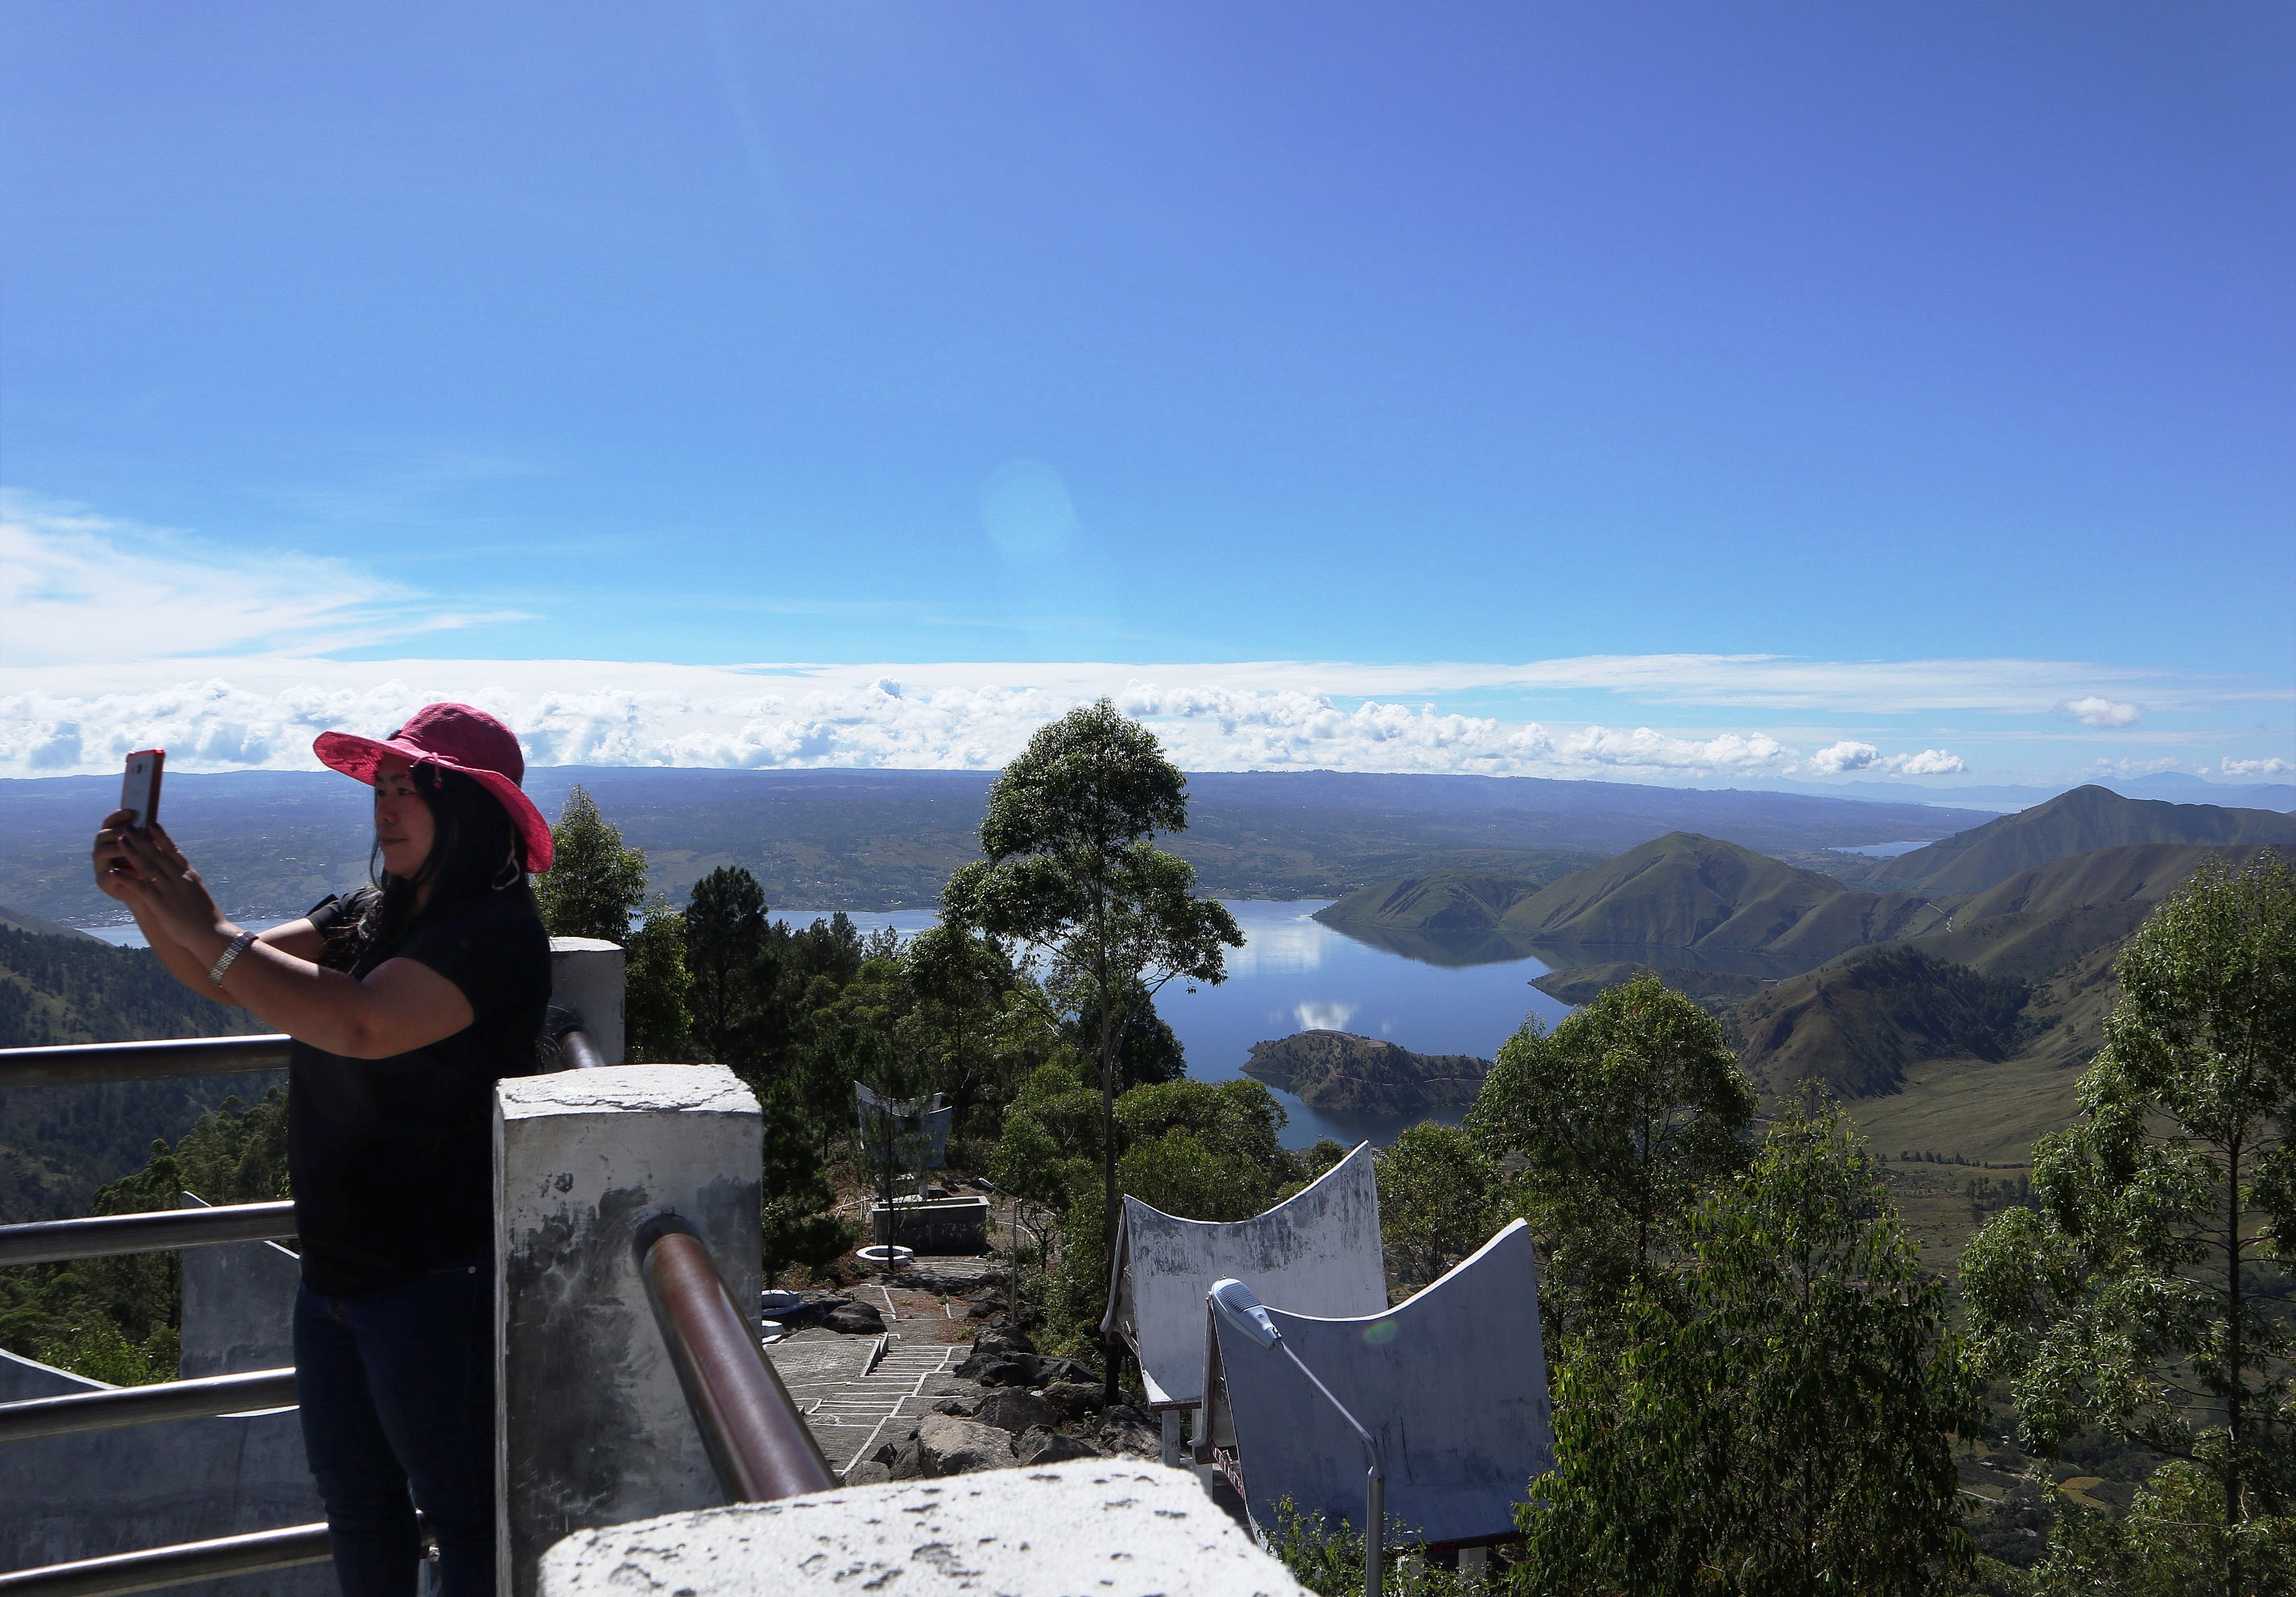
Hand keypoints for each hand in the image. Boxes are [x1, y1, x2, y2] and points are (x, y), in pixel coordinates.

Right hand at [91, 809, 145, 901]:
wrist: (146, 892)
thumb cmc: (147, 867)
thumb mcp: (148, 850)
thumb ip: (145, 837)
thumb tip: (154, 822)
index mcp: (111, 839)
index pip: (109, 823)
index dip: (118, 816)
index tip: (132, 811)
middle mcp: (102, 850)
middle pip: (102, 835)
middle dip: (117, 831)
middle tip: (129, 830)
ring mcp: (100, 865)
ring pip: (101, 852)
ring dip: (116, 848)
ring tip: (128, 846)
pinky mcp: (103, 881)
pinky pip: (108, 874)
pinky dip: (121, 871)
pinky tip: (134, 869)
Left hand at [102, 820, 231, 951]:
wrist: (211, 933)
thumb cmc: (206, 918)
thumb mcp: (198, 894)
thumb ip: (187, 884)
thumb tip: (181, 877)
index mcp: (189, 875)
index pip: (173, 851)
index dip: (161, 836)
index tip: (151, 824)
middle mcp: (179, 878)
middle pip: (157, 854)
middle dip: (141, 840)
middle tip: (128, 827)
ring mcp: (169, 890)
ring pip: (147, 866)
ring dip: (132, 852)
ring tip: (120, 840)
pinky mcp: (160, 904)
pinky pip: (140, 887)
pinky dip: (127, 878)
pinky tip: (115, 871)